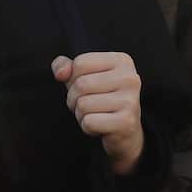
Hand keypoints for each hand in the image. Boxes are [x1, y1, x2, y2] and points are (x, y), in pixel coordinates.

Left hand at [52, 52, 143, 175]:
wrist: (123, 130)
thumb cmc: (99, 97)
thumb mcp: (79, 76)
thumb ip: (63, 66)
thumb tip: (60, 74)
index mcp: (121, 61)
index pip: (80, 63)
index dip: (73, 79)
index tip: (87, 88)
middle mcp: (130, 78)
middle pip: (81, 84)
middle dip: (74, 98)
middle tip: (88, 105)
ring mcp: (131, 100)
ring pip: (83, 104)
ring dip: (80, 114)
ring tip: (95, 114)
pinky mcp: (127, 122)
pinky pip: (89, 122)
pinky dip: (87, 127)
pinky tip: (100, 126)